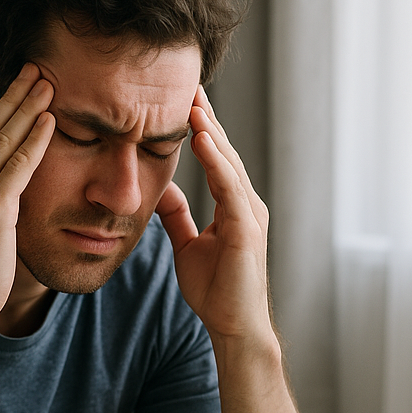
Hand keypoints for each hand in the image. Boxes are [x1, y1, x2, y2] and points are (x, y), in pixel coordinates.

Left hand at [155, 86, 273, 344]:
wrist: (232, 326)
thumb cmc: (215, 290)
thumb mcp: (188, 244)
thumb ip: (178, 217)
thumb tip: (162, 190)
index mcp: (233, 205)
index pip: (215, 159)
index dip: (200, 131)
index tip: (182, 102)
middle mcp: (245, 204)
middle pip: (224, 152)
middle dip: (206, 120)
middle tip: (189, 86)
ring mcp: (249, 215)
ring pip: (229, 164)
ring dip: (210, 133)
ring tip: (193, 104)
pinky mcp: (246, 229)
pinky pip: (229, 188)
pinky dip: (216, 162)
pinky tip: (201, 140)